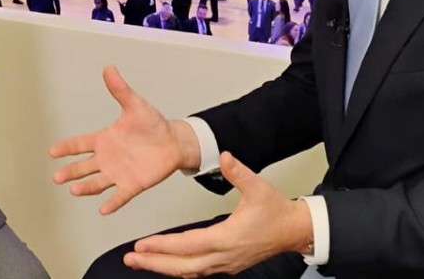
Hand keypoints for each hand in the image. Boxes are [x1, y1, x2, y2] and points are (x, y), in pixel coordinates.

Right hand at [50, 66, 198, 214]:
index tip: (53, 151)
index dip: (66, 148)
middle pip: (84, 167)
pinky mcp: (132, 185)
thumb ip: (120, 90)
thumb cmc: (152, 124)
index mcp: (104, 140)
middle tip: (57, 177)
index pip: (80, 144)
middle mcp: (107, 159)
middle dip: (70, 172)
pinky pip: (120, 196)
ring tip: (74, 190)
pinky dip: (112, 203)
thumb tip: (109, 68)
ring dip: (86, 187)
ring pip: (97, 182)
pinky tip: (103, 209)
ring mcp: (118, 173)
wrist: (173, 142)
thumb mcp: (135, 105)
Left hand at [123, 153, 312, 276]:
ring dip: (163, 268)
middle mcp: (224, 256)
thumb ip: (239, 172)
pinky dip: (178, 269)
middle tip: (130, 259)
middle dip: (155, 264)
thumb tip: (224, 156)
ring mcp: (225, 265)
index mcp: (227, 238)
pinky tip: (165, 264)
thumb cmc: (276, 210)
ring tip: (141, 262)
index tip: (142, 245)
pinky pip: (197, 272)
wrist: (293, 230)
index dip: (163, 247)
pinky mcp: (227, 266)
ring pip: (188, 273)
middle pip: (183, 267)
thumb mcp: (259, 187)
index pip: (188, 246)